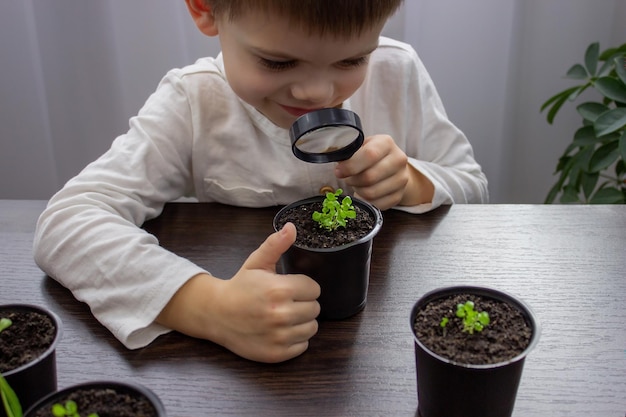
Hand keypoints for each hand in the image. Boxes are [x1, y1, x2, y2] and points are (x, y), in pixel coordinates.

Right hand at [157, 223, 320, 362]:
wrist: (216, 314)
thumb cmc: (239, 287)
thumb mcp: (256, 262)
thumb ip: (276, 245)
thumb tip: (292, 227)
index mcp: (279, 289)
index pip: (314, 289)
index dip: (303, 286)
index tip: (289, 288)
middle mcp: (281, 314)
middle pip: (315, 309)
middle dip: (303, 303)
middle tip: (285, 302)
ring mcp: (279, 336)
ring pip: (311, 328)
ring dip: (301, 322)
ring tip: (284, 316)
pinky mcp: (277, 353)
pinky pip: (303, 346)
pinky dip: (295, 340)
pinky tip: (280, 331)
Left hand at [334, 135, 433, 209]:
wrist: (391, 166)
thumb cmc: (370, 155)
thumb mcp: (361, 147)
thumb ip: (349, 153)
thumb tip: (338, 165)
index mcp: (386, 143)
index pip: (369, 155)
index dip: (350, 166)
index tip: (339, 171)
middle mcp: (398, 160)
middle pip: (369, 177)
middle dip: (352, 180)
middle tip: (348, 178)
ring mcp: (402, 179)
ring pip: (371, 193)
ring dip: (358, 190)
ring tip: (356, 184)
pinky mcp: (399, 195)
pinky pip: (377, 205)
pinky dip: (366, 201)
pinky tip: (364, 193)